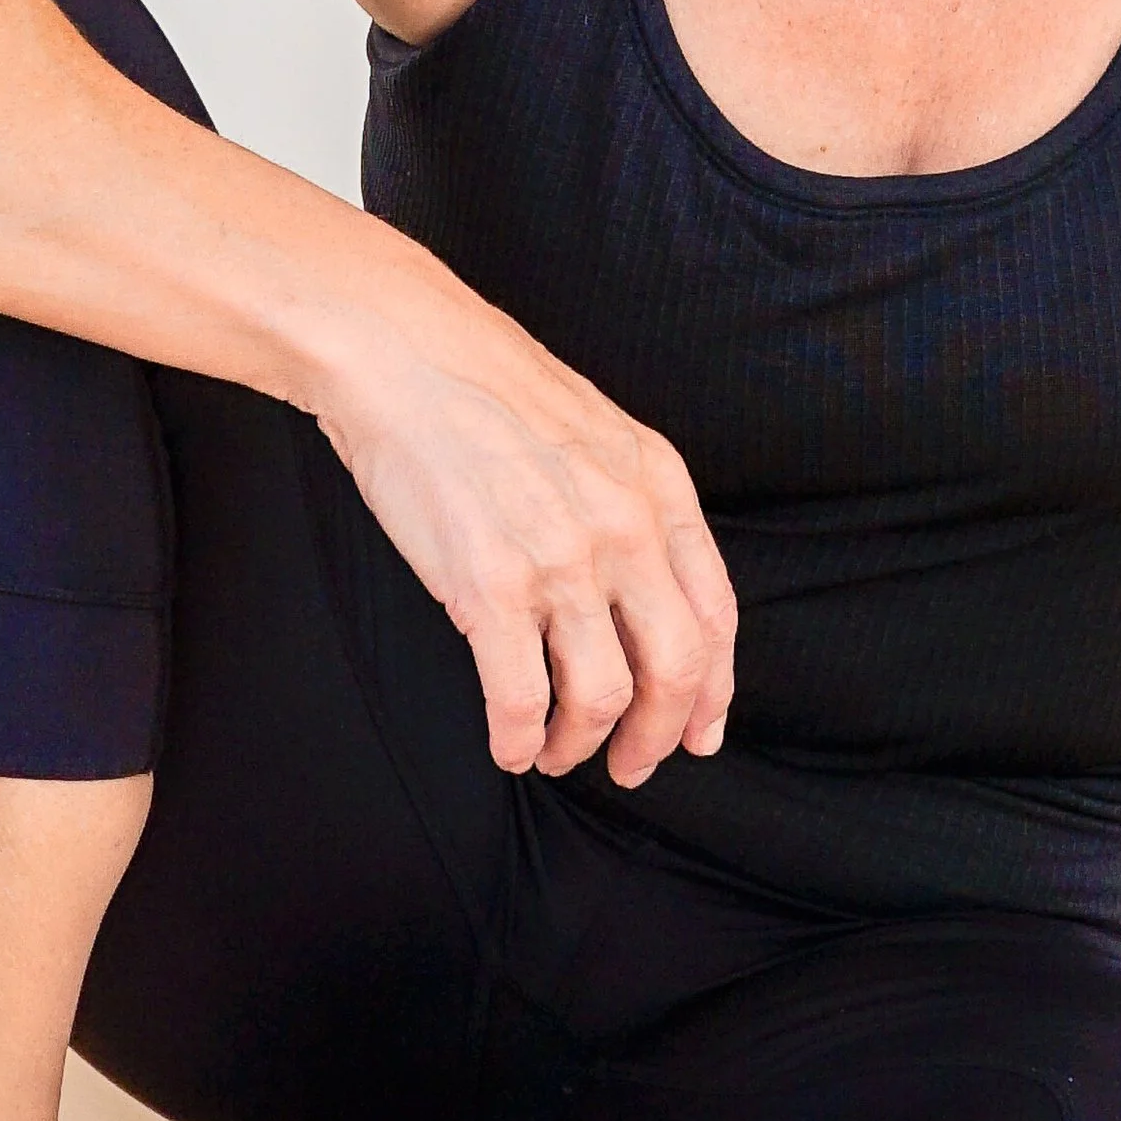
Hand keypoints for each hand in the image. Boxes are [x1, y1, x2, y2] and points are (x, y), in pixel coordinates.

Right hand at [311, 281, 735, 790]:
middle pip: (676, 669)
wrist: (405, 353)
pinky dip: (520, 741)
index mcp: (659, 489)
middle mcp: (625, 529)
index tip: (700, 732)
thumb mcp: (599, 434)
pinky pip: (522, 699)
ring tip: (556, 753)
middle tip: (631, 766)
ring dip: (580, 744)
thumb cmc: (488, 390)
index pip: (715, 615)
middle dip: (658, 736)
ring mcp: (561, 560)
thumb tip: (644, 591)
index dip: (713, 691)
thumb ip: (632, 506)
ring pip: (603, 696)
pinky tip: (510, 747)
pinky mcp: (489, 587)